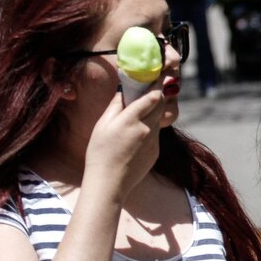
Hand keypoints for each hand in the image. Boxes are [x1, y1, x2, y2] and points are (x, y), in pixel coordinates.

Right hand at [83, 84, 165, 198]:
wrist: (109, 183)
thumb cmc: (99, 152)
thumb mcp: (102, 125)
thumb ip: (116, 105)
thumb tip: (124, 90)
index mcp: (131, 119)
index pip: (153, 96)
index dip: (158, 85)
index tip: (159, 77)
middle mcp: (146, 128)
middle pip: (161, 105)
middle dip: (159, 96)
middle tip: (155, 88)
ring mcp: (154, 141)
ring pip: (158, 120)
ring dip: (153, 114)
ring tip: (136, 119)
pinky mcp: (156, 151)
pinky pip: (156, 135)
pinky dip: (150, 131)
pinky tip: (134, 140)